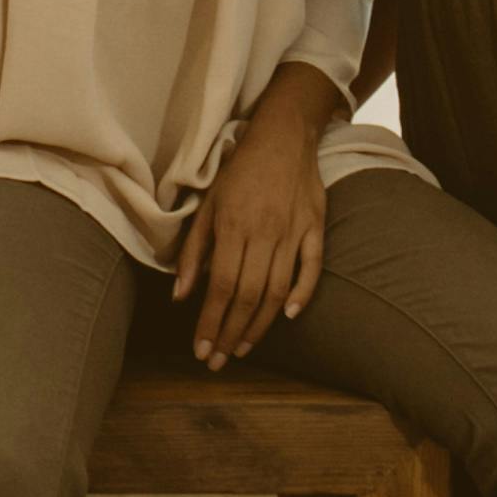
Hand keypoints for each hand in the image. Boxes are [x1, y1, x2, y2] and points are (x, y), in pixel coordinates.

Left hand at [174, 101, 328, 369]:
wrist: (282, 135)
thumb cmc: (239, 171)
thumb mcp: (206, 204)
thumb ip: (194, 251)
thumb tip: (180, 295)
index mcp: (232, 226)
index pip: (219, 287)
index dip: (210, 322)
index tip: (201, 349)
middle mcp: (263, 232)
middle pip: (247, 295)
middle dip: (230, 333)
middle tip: (219, 360)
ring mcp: (293, 231)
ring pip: (277, 289)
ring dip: (259, 324)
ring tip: (243, 347)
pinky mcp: (315, 227)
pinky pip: (312, 267)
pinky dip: (302, 293)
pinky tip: (289, 315)